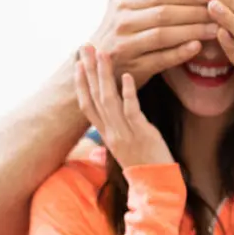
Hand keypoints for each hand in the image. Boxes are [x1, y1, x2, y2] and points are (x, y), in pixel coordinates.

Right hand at [75, 45, 172, 169]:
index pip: (86, 105)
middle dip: (89, 71)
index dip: (80, 84)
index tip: (77, 64)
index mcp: (105, 134)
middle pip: (94, 97)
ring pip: (108, 100)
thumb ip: (114, 132)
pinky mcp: (140, 133)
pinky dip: (127, 92)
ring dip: (105, 75)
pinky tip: (126, 75)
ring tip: (103, 54)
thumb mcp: (124, 148)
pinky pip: (131, 110)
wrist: (156, 186)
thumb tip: (106, 127)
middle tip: (85, 47)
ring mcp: (124, 133)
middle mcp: (110, 132)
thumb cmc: (143, 164)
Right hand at [89, 0, 217, 87]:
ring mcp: (126, 46)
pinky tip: (197, 48)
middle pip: (164, 13)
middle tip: (222, 11)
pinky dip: (179, 54)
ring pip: (163, 36)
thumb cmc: (114, 29)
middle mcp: (122, 22)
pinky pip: (159, 60)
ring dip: (192, 31)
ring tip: (217, 29)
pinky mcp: (133, 68)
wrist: (96, 65)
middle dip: (195, 12)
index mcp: (123, 3)